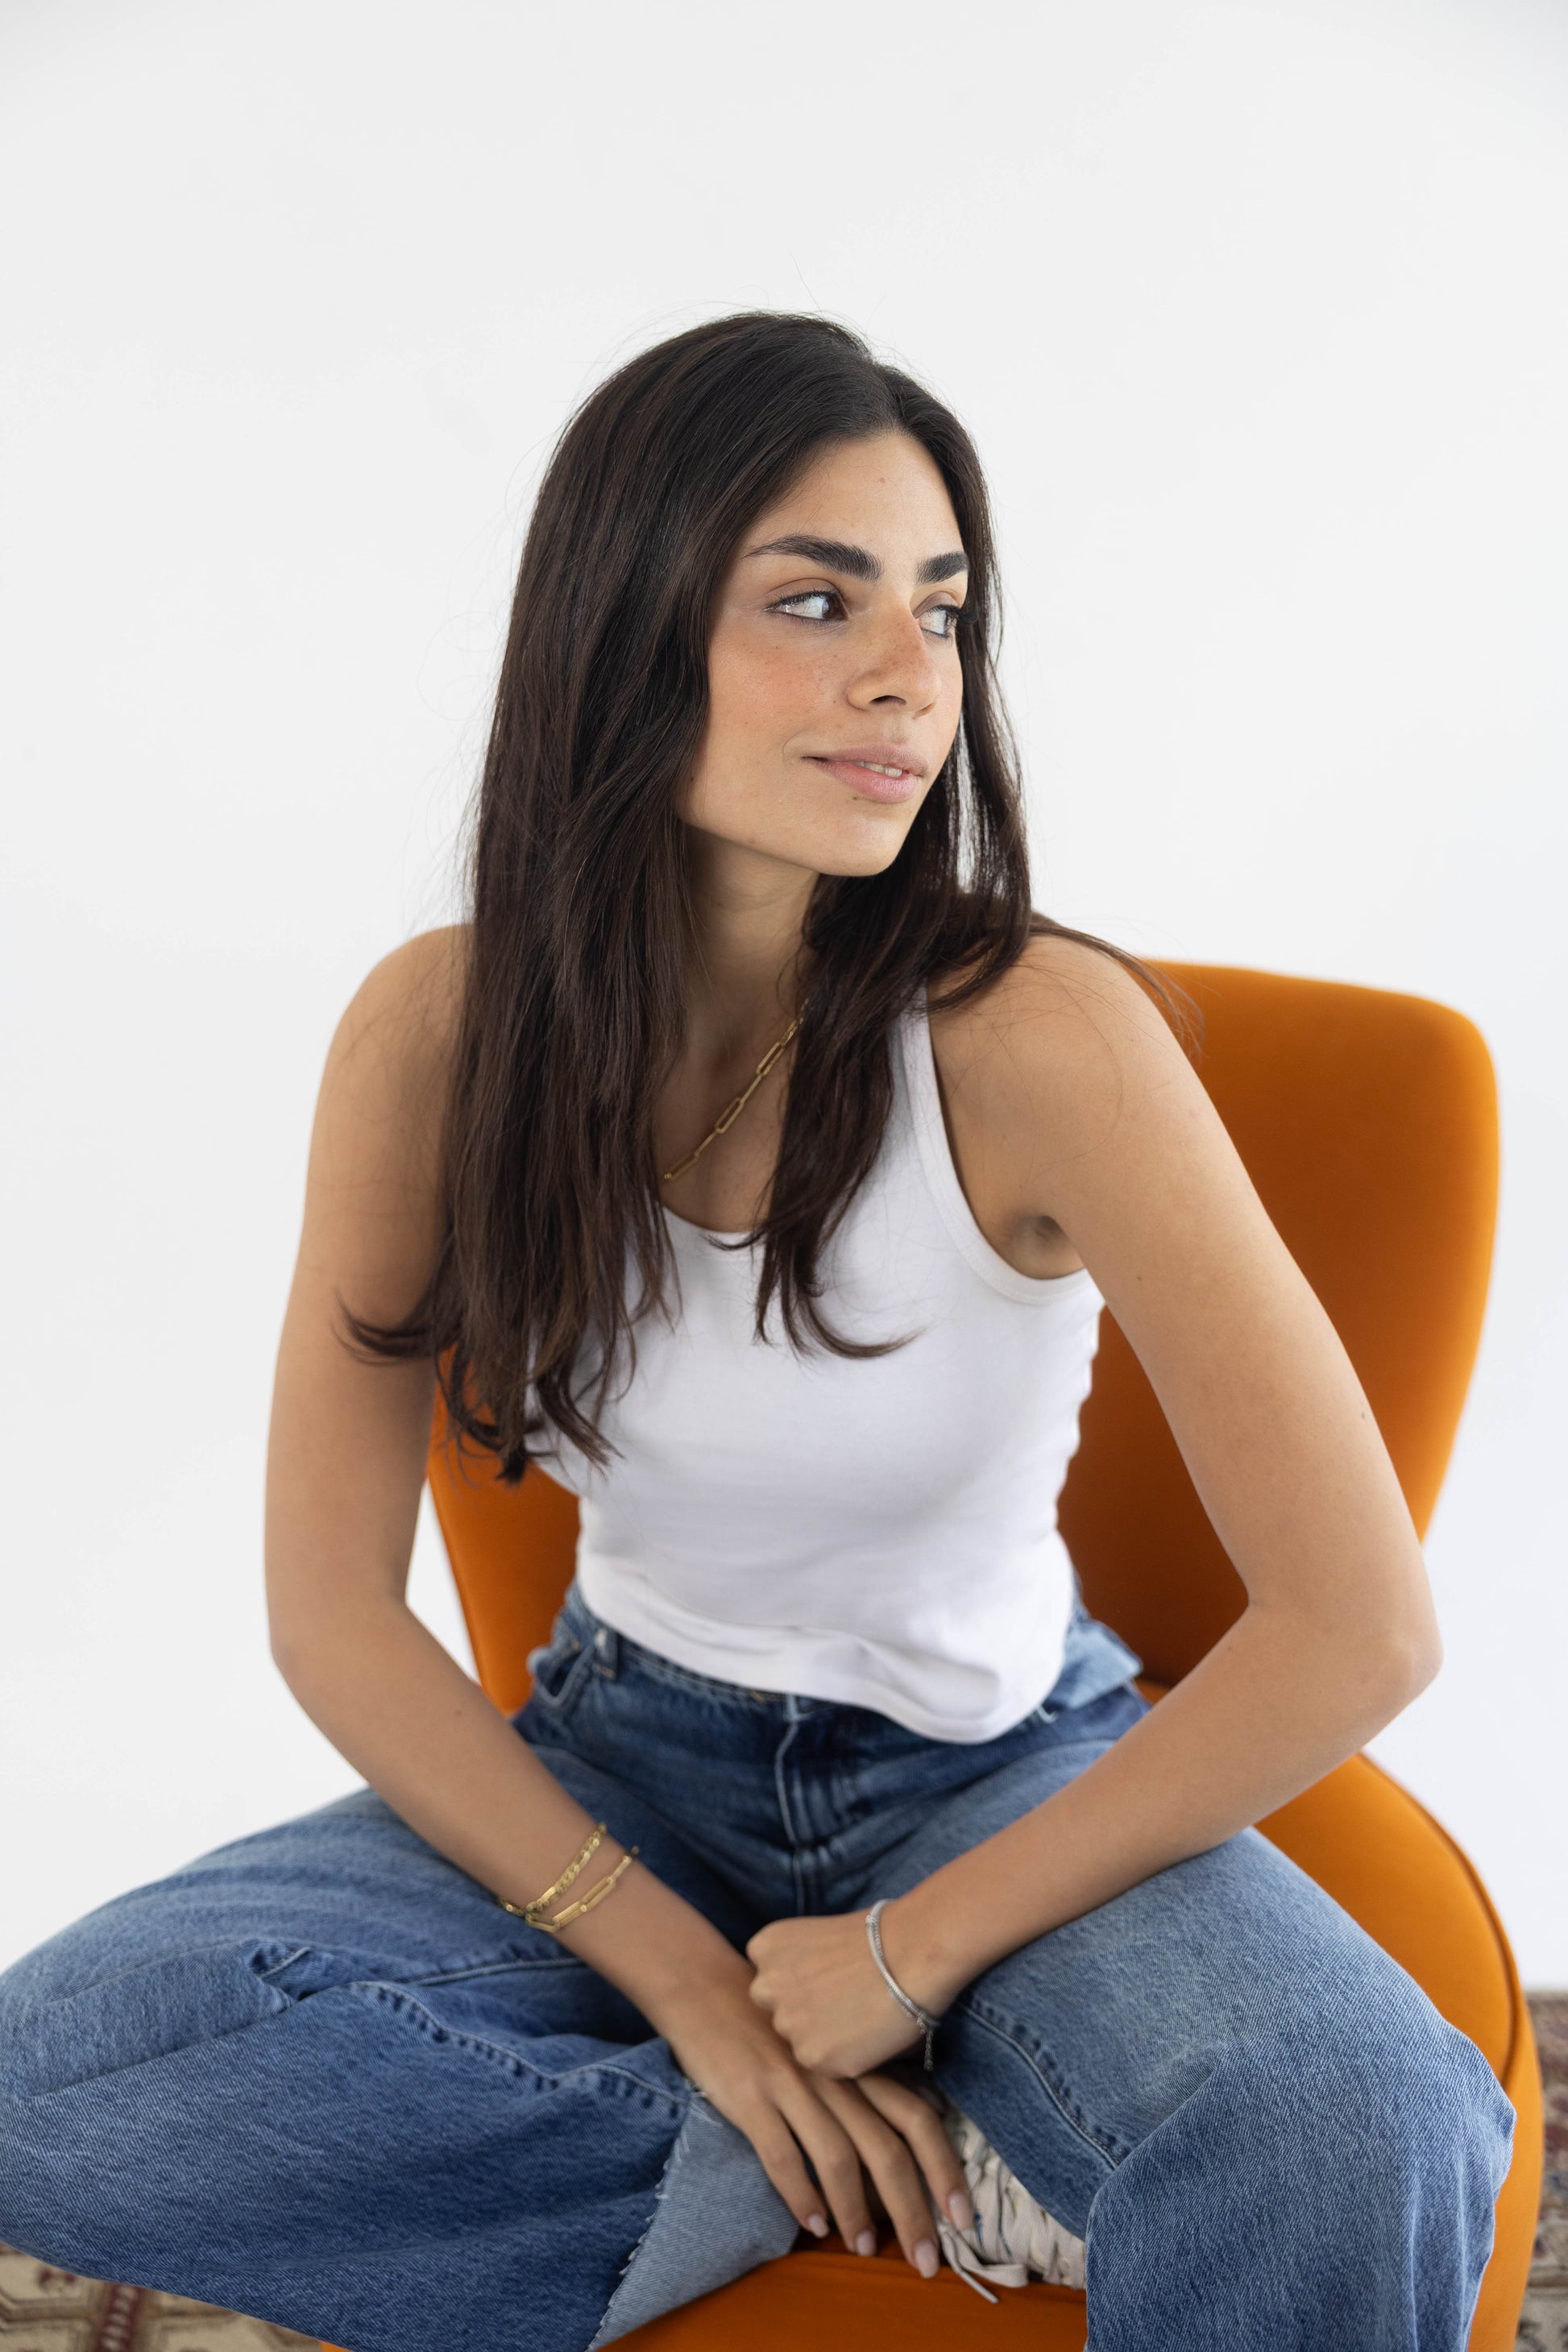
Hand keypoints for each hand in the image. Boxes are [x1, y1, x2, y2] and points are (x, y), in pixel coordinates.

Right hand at [653, 1963, 971, 2276]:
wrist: (705, 1986)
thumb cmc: (775, 2022)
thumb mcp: (831, 2043)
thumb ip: (867, 2081)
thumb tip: (916, 2129)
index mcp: (858, 2064)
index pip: (918, 2118)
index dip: (945, 2170)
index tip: (965, 2218)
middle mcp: (835, 2076)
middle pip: (888, 2149)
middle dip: (912, 2211)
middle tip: (927, 2261)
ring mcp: (792, 2085)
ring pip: (838, 2158)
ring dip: (856, 2213)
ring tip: (865, 2249)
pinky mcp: (750, 2096)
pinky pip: (782, 2155)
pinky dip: (801, 2196)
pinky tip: (813, 2224)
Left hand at [745, 1905, 945, 2078]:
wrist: (911, 1952)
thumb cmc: (878, 1936)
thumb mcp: (816, 1936)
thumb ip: (797, 1966)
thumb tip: (802, 1993)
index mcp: (764, 1947)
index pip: (769, 1978)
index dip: (798, 1983)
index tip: (824, 1978)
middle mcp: (765, 1987)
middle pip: (778, 2012)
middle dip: (805, 2012)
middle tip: (842, 2003)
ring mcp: (787, 2024)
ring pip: (800, 2042)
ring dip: (824, 2037)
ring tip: (861, 2016)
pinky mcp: (813, 2057)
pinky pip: (825, 2065)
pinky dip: (845, 2056)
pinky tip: (868, 2033)